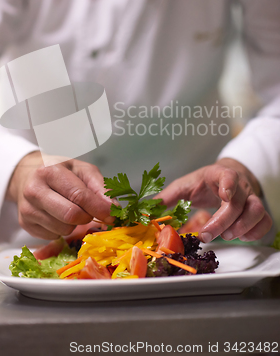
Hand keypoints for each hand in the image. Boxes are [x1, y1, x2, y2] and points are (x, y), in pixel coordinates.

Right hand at [6, 152, 113, 239]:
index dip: (98, 207)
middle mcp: (34, 190)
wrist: (27, 174)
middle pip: (70, 215)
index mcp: (50, 172)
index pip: (78, 195)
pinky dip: (61, 229)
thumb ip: (100, 186)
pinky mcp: (25, 224)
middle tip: (89, 211)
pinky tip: (56, 215)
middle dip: (86, 217)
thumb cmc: (58, 171)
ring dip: (74, 224)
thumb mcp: (81, 170)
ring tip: (69, 209)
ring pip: (63, 229)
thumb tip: (113, 208)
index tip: (111, 215)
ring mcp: (27, 209)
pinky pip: (53, 236)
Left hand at [158, 158, 272, 242]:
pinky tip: (240, 237)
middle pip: (240, 203)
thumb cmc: (204, 182)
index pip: (229, 176)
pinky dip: (255, 233)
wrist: (226, 177)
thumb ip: (168, 197)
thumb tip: (149, 210)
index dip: (229, 184)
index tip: (224, 194)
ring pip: (258, 212)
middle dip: (223, 222)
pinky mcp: (257, 211)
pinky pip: (265, 223)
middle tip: (206, 234)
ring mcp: (251, 198)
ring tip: (226, 236)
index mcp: (220, 175)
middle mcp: (239, 186)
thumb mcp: (185, 185)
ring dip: (242, 228)